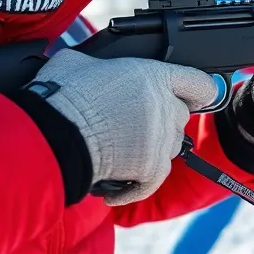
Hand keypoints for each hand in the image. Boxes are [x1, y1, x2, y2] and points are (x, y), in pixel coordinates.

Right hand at [29, 49, 217, 205]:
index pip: (198, 83)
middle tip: (134, 126)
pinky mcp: (151, 168)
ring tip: (122, 152)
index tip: (198, 99)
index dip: (200, 92)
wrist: (54, 132)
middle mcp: (164, 106)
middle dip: (163, 121)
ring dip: (152, 151)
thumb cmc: (61, 94)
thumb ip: (98, 64)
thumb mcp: (79, 61)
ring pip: (171, 149)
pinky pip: (152, 182)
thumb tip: (89, 69)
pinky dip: (136, 186)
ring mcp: (160, 139)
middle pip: (181, 117)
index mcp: (153, 76)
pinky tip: (116, 191)